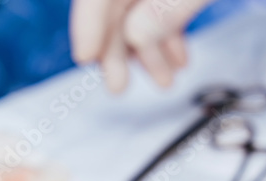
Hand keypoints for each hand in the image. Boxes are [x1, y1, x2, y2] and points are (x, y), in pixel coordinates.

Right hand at [70, 0, 213, 92]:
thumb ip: (168, 7)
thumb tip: (135, 36)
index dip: (89, 20)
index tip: (86, 57)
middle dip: (119, 43)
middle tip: (119, 86)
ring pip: (141, 2)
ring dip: (149, 45)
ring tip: (164, 80)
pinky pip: (165, 0)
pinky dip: (170, 29)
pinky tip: (179, 58)